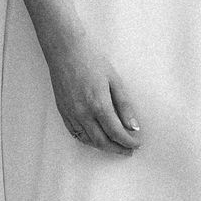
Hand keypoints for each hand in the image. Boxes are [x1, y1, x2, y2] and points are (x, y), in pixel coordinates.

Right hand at [48, 30, 143, 153]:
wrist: (66, 50)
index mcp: (99, 105)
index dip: (128, 142)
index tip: (137, 144)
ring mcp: (71, 114)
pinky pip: (76, 133)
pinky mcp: (63, 112)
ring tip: (116, 146)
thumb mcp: (114, 80)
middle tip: (129, 150)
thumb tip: (133, 127)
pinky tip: (97, 139)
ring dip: (104, 147)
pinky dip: (88, 140)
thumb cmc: (92, 60)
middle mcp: (83, 113)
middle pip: (103, 142)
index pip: (117, 133)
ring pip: (88, 140)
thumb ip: (124, 106)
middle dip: (118, 149)